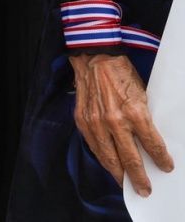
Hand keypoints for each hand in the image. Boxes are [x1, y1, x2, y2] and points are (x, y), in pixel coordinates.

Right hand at [70, 52, 173, 195]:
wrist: (95, 58)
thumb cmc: (122, 75)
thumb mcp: (143, 96)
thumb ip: (144, 120)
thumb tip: (149, 142)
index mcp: (135, 113)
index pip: (152, 146)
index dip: (161, 160)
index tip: (166, 168)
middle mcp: (115, 121)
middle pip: (130, 159)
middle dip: (139, 178)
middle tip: (145, 190)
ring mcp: (96, 122)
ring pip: (109, 157)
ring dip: (118, 173)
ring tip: (125, 183)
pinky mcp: (82, 120)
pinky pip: (94, 146)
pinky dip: (102, 157)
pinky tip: (109, 163)